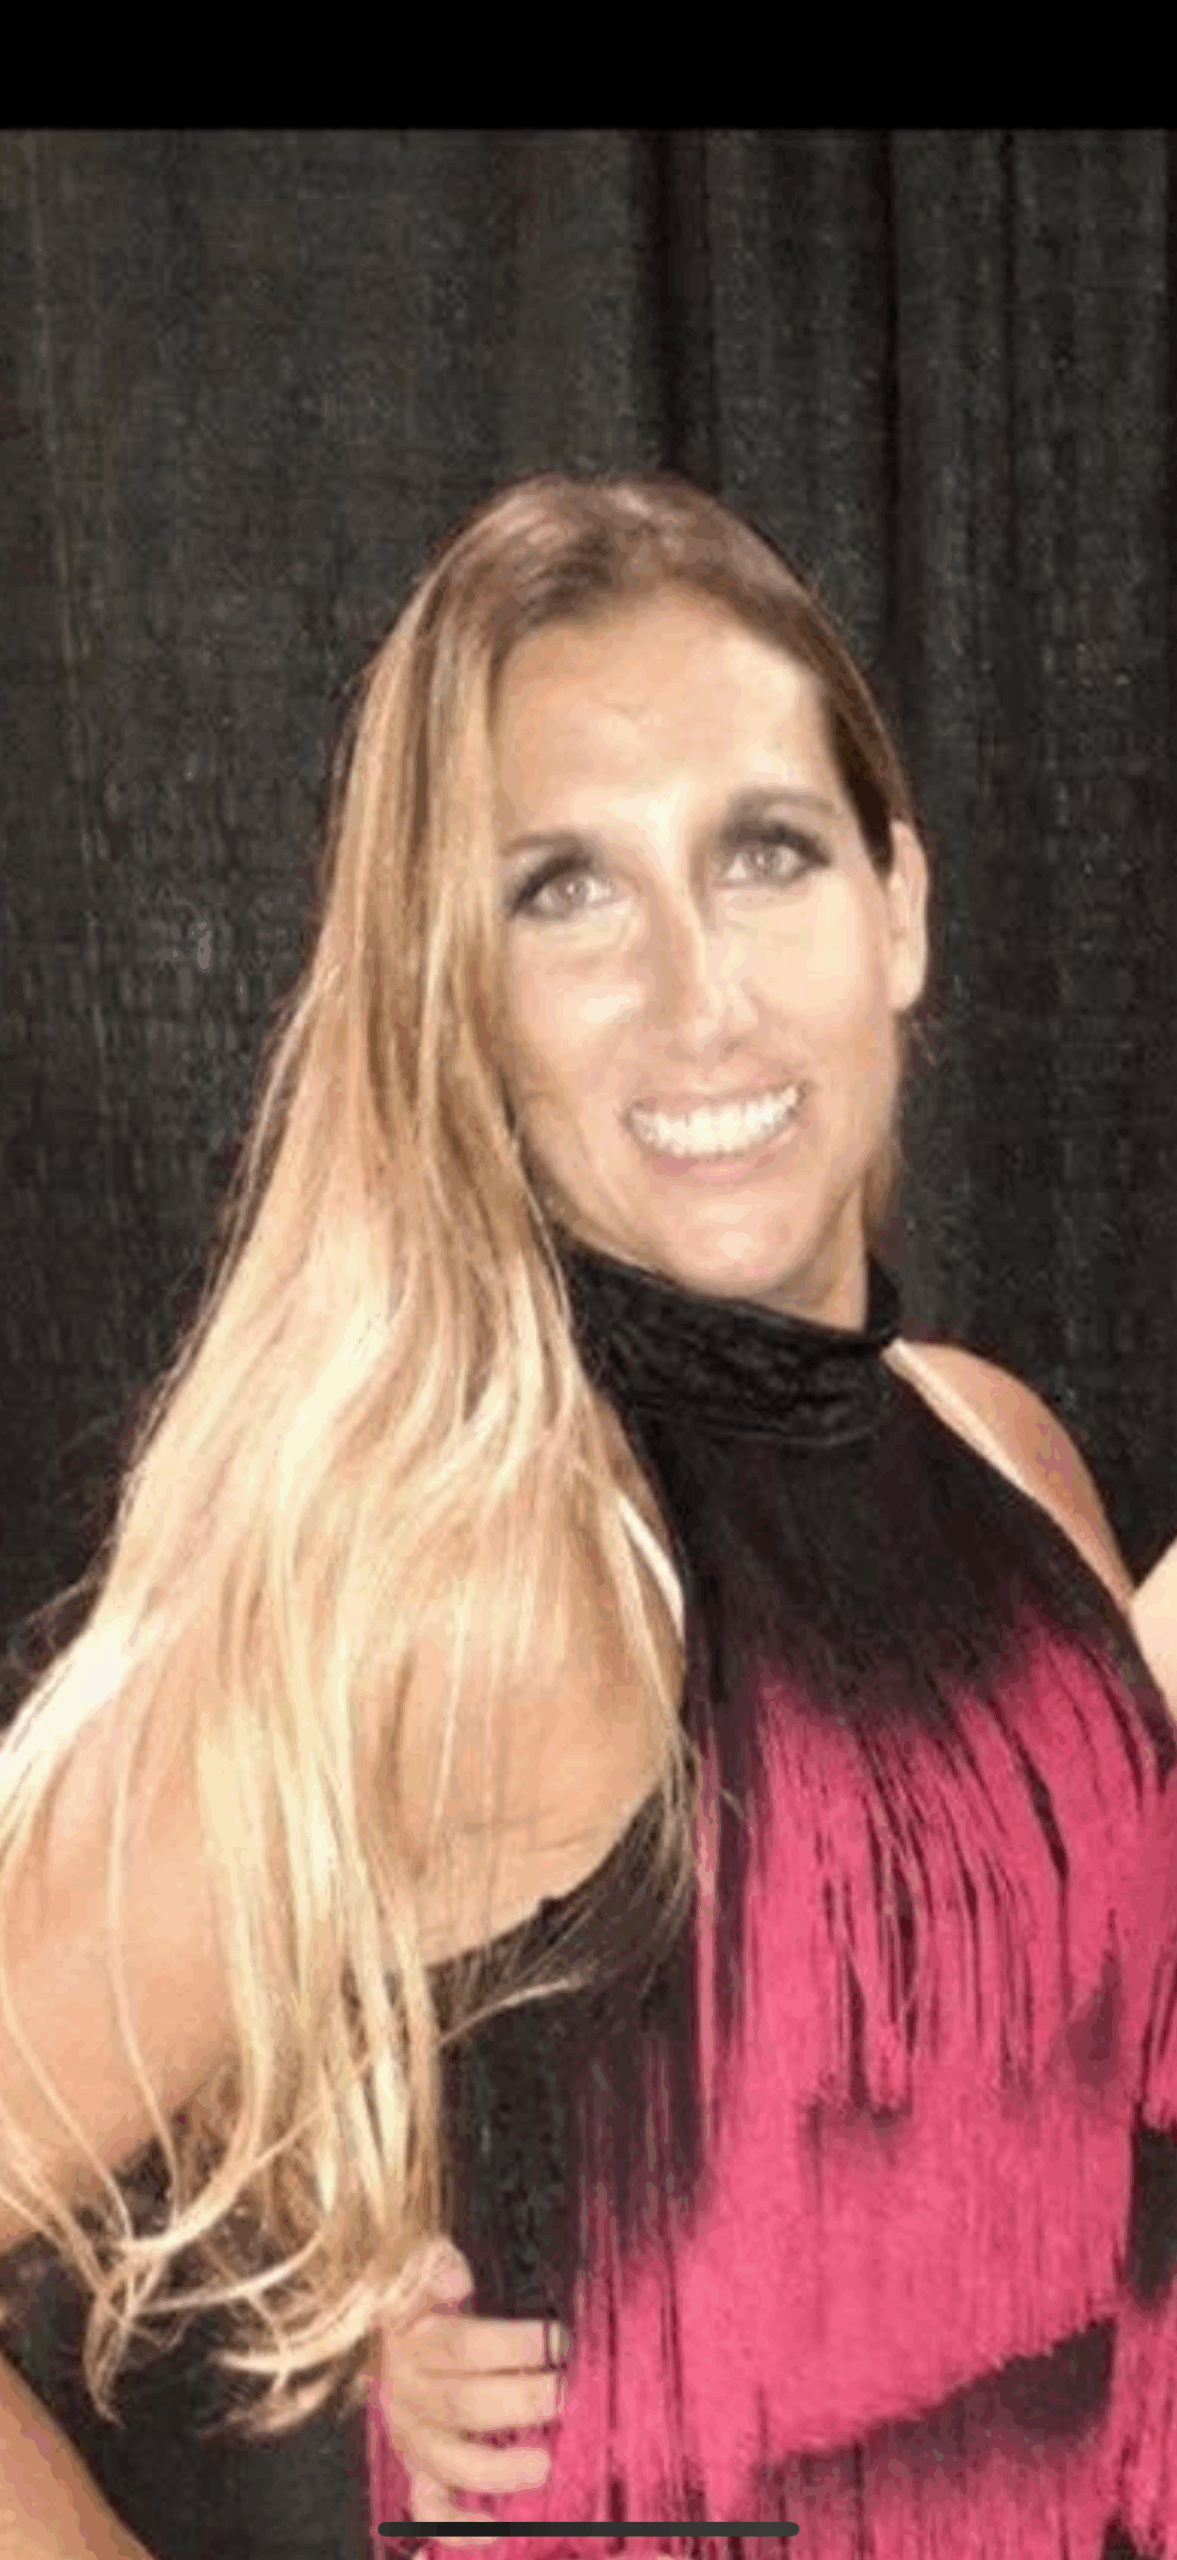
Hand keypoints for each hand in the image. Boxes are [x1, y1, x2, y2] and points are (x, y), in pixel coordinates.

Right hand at [374, 2243, 568, 2547]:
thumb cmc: (434, 2301)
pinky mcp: (417, 2470)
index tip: (559, 2337)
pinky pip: (430, 2508)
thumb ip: (435, 2265)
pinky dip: (460, 2527)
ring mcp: (409, 2435)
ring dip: (497, 2468)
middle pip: (460, 2405)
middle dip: (520, 2401)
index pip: (458, 2345)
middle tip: (566, 2393)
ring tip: (544, 2463)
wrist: (398, 2335)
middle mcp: (403, 2391)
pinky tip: (498, 2529)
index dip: (511, 2344)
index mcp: (410, 2338)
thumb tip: (455, 2278)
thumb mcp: (429, 2266)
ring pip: (446, 2462)